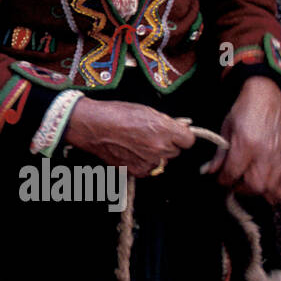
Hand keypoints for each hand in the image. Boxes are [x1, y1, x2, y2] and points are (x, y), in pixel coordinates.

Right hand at [62, 97, 195, 175]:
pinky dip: (142, 163)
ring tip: (136, 143)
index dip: (181, 136)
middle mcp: (159, 148)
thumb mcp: (145, 110)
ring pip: (161, 162)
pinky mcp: (136, 170)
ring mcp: (148, 161)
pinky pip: (148, 169)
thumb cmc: (115, 113)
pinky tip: (130, 151)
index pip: (188, 140)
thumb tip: (180, 127)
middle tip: (149, 135)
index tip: (174, 134)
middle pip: (175, 151)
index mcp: (164, 130)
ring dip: (154, 155)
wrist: (91, 125)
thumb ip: (165, 122)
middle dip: (166, 144)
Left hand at [206, 76, 280, 203]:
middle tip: (234, 182)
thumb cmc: (243, 113)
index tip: (220, 179)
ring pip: (271, 188)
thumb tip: (209, 172)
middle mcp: (264, 153)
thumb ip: (219, 154)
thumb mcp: (225, 130)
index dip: (223, 180)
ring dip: (258, 192)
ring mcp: (278, 157)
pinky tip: (269, 188)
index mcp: (246, 144)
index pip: (232, 173)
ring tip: (248, 184)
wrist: (265, 100)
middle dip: (240, 188)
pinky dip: (280, 191)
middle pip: (254, 186)